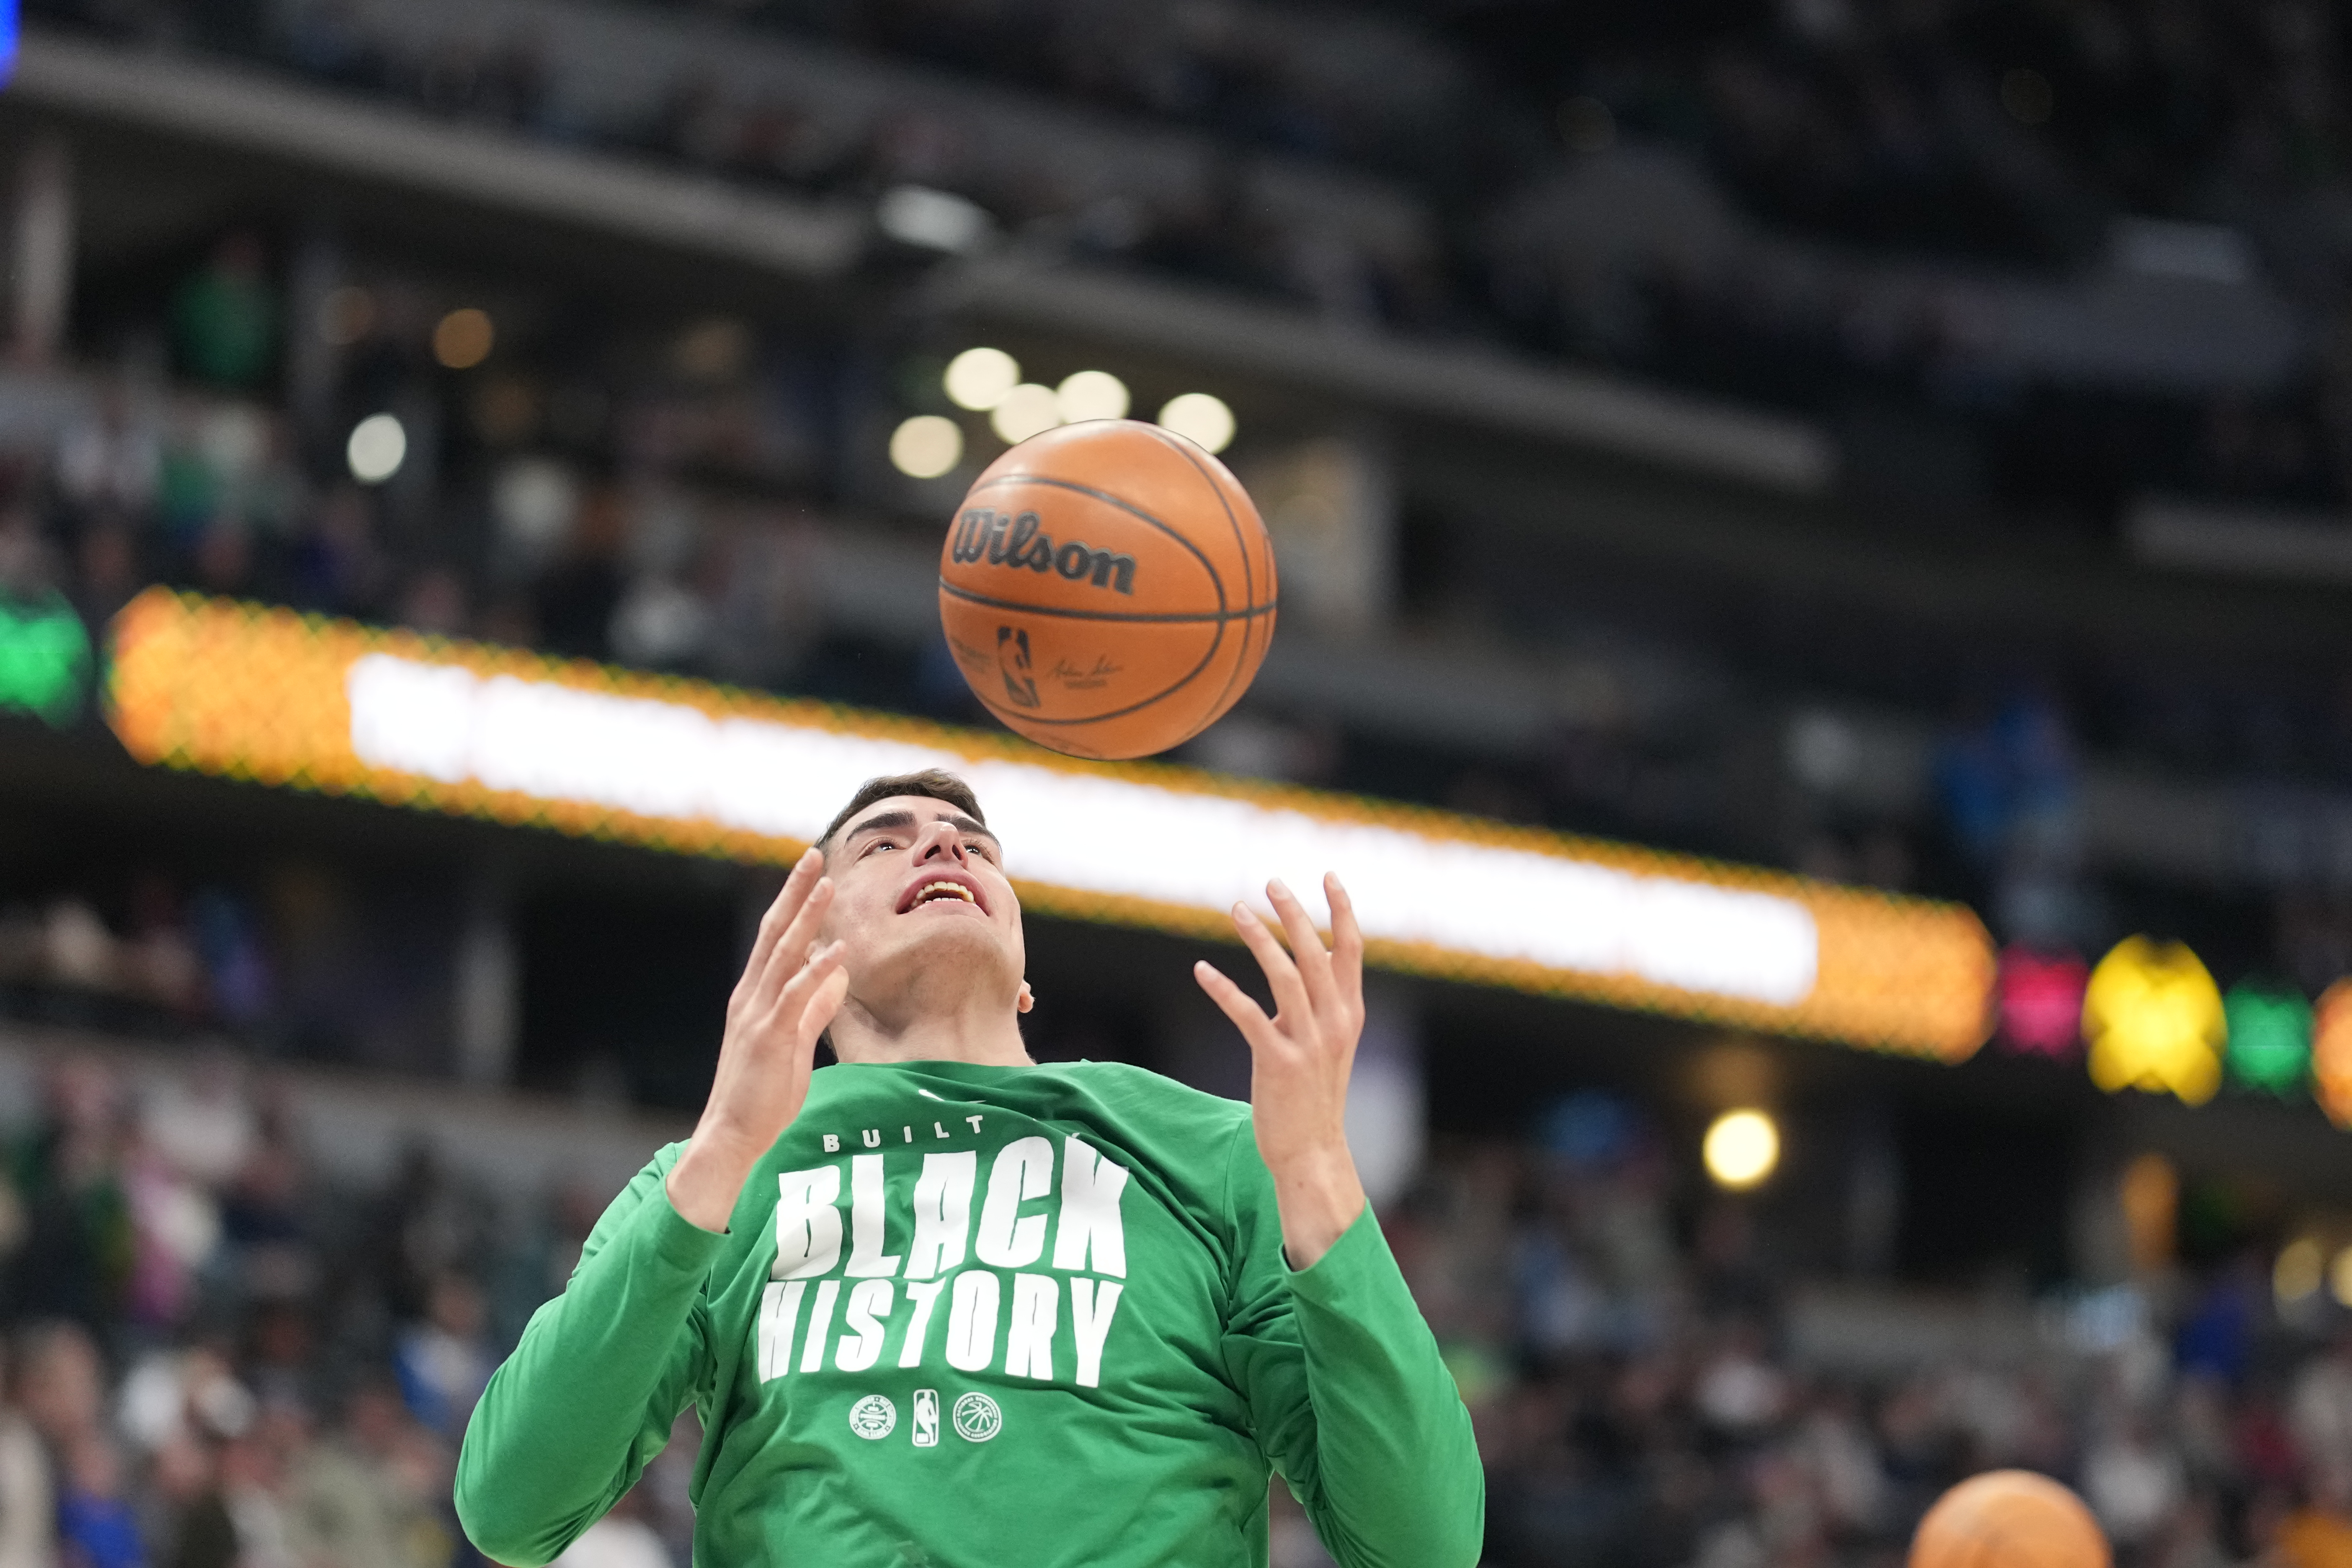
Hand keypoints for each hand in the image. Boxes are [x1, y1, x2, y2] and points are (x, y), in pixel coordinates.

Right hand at [666, 848, 849, 1231]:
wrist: (732, 1135)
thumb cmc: (763, 1092)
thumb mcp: (794, 1041)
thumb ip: (814, 1006)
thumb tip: (837, 974)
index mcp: (755, 996)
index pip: (775, 938)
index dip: (792, 903)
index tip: (812, 871)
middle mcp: (751, 996)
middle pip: (775, 933)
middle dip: (795, 893)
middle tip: (814, 855)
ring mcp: (758, 1015)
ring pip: (784, 955)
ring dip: (806, 917)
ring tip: (828, 884)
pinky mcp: (770, 1037)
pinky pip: (795, 996)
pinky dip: (818, 970)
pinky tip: (839, 949)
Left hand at [1194, 874, 1367, 1267]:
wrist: (1312, 1152)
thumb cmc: (1314, 1095)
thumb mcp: (1329, 1043)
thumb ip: (1322, 1003)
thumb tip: (1307, 962)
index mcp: (1350, 1014)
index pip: (1352, 950)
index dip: (1342, 910)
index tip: (1327, 875)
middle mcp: (1335, 1023)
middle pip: (1318, 954)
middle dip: (1295, 914)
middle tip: (1271, 882)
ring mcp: (1309, 1044)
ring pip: (1287, 977)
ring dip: (1260, 939)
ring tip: (1236, 910)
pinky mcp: (1279, 1063)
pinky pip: (1248, 1016)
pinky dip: (1224, 990)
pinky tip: (1202, 970)